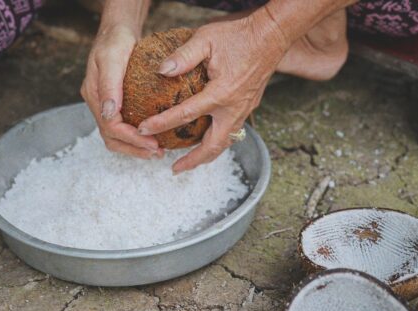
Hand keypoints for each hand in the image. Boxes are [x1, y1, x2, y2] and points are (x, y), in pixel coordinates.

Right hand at [81, 25, 163, 158]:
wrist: (117, 31)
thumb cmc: (115, 40)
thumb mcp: (113, 58)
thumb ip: (110, 85)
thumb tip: (110, 113)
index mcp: (94, 95)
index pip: (110, 127)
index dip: (131, 138)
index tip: (152, 142)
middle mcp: (97, 104)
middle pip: (111, 138)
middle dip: (134, 148)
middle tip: (157, 152)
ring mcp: (105, 105)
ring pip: (115, 137)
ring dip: (135, 147)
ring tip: (156, 150)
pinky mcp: (115, 104)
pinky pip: (122, 127)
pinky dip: (136, 137)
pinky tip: (153, 137)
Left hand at [137, 9, 288, 172]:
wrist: (273, 34)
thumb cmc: (240, 35)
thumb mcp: (207, 39)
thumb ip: (183, 56)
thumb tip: (162, 71)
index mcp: (221, 93)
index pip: (185, 115)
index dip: (162, 123)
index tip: (144, 130)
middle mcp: (234, 108)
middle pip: (212, 146)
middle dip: (193, 161)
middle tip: (174, 169)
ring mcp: (244, 110)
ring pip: (224, 143)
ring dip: (206, 155)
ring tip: (189, 161)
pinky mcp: (248, 107)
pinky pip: (231, 132)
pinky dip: (216, 142)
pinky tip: (206, 139)